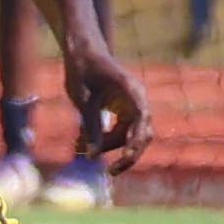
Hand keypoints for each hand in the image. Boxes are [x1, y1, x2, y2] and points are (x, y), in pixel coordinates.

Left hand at [62, 46, 153, 175]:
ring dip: (110, 146)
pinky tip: (86, 143)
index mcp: (132, 91)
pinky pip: (121, 132)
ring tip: (83, 149)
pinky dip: (106, 139)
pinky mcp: (124, 110)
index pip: (141, 122)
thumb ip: (91, 126)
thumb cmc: (82, 69)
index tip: (125, 158)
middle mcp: (137, 100)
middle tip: (111, 172)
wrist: (83, 51)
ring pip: (129, 136)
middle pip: (141, 135)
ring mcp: (133, 105)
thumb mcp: (83, 99)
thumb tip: (93, 156)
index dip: (135, 143)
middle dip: (127, 154)